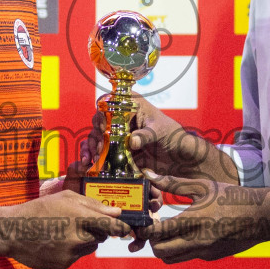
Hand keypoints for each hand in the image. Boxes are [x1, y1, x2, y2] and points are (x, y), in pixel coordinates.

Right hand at [0, 190, 130, 268]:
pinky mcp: (64, 264)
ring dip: (83, 241)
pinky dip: (71, 250)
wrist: (12, 231)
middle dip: (95, 231)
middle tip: (78, 223)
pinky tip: (54, 242)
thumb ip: (92, 205)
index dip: (122, 228)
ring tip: (62, 232)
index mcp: (80, 218)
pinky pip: (76, 257)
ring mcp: (71, 254)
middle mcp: (78, 238)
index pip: (111, 226)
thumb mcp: (65, 197)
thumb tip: (116, 213)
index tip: (126, 229)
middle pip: (101, 237)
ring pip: (89, 248)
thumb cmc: (40, 209)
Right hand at [81, 93, 230, 181]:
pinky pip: (101, 153)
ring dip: (90, 148)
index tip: (103, 127)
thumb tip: (133, 140)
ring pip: (96, 139)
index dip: (102, 114)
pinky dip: (93, 158)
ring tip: (90, 160)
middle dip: (95, 136)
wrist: (181, 157)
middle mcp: (121, 119)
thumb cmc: (174, 136)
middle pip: (99, 123)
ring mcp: (117, 135)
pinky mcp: (117, 151)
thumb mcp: (162, 131)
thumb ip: (148, 135)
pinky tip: (89, 165)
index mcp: (132, 106)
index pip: (110, 103)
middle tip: (97, 149)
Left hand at [131, 171, 269, 262]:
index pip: (157, 233)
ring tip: (168, 232)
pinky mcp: (210, 256)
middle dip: (152, 241)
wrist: (261, 216)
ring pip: (171, 259)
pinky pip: (187, 256)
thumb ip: (173, 183)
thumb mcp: (202, 186)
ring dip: (165, 247)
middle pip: (160, 251)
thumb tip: (149, 174)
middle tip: (154, 228)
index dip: (146, 229)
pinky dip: (181, 248)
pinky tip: (188, 233)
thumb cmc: (231, 197)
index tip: (145, 220)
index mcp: (192, 221)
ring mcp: (203, 251)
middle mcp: (196, 241)